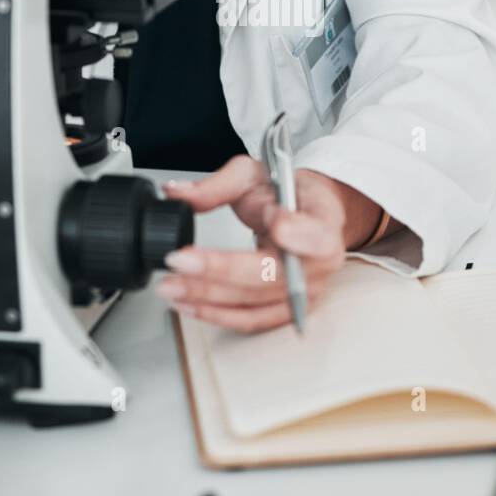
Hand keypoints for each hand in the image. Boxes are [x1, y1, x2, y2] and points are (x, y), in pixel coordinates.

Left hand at [160, 156, 380, 332]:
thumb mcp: (254, 175)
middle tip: (180, 261)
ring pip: (256, 303)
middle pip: (272, 275)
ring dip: (209, 298)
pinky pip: (252, 320)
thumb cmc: (286, 194)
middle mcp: (320, 263)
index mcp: (323, 220)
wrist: (305, 214)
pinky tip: (190, 305)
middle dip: (220, 270)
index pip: (317, 234)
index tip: (274, 220)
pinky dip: (218, 315)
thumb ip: (216, 186)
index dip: (298, 233)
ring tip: (172, 287)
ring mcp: (305, 292)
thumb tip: (176, 193)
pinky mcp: (288, 310)